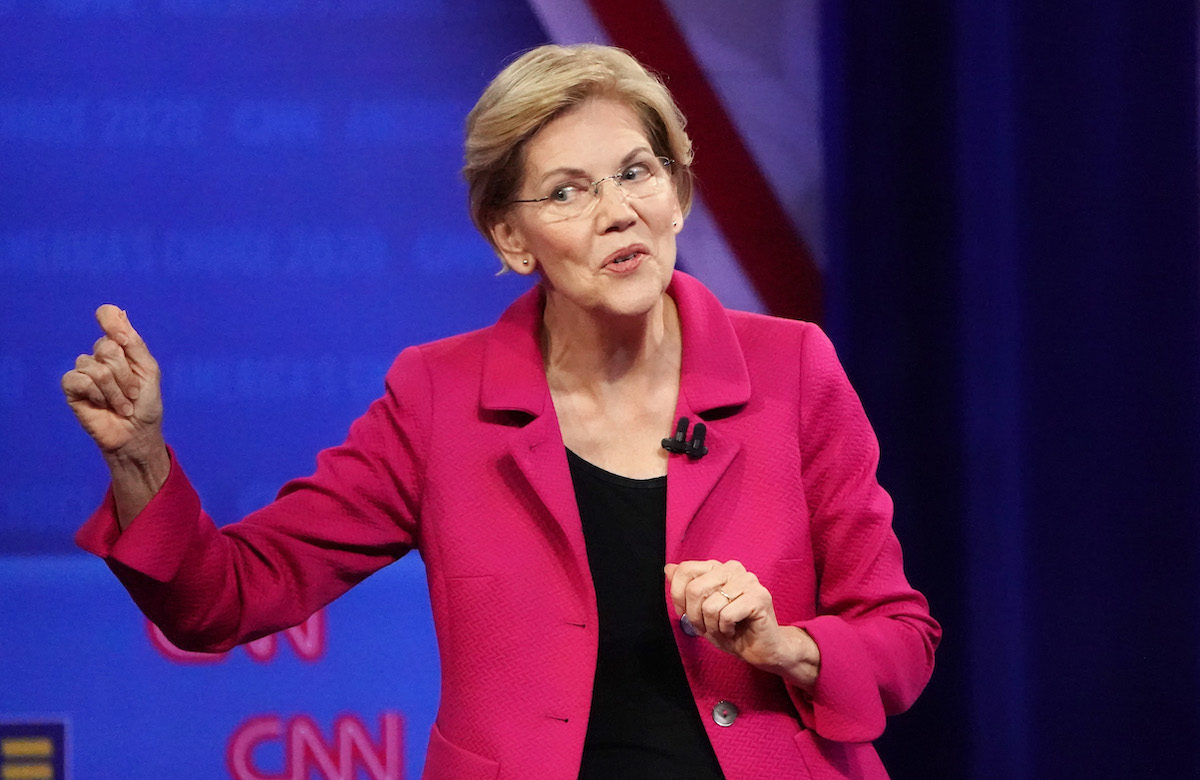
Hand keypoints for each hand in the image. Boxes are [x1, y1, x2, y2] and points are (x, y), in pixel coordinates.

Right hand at [62, 305, 165, 463]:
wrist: (137, 433)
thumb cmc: (145, 403)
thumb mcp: (148, 370)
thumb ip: (133, 343)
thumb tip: (119, 312)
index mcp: (120, 346)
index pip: (108, 316)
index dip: (111, 320)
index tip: (123, 339)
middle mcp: (99, 355)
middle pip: (107, 346)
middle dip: (126, 375)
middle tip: (133, 393)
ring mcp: (84, 370)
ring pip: (96, 368)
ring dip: (116, 391)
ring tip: (123, 405)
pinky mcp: (71, 387)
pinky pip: (80, 380)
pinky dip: (98, 395)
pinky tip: (102, 406)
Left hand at [665, 559, 820, 689]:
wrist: (761, 650)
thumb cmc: (731, 629)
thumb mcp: (700, 611)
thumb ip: (685, 589)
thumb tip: (668, 568)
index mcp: (718, 568)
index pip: (686, 570)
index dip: (678, 597)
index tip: (687, 614)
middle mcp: (733, 569)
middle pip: (695, 589)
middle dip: (695, 617)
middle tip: (708, 627)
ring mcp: (749, 581)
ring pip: (710, 605)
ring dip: (712, 626)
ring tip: (724, 629)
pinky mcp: (760, 597)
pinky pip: (726, 615)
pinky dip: (725, 629)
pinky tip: (734, 630)